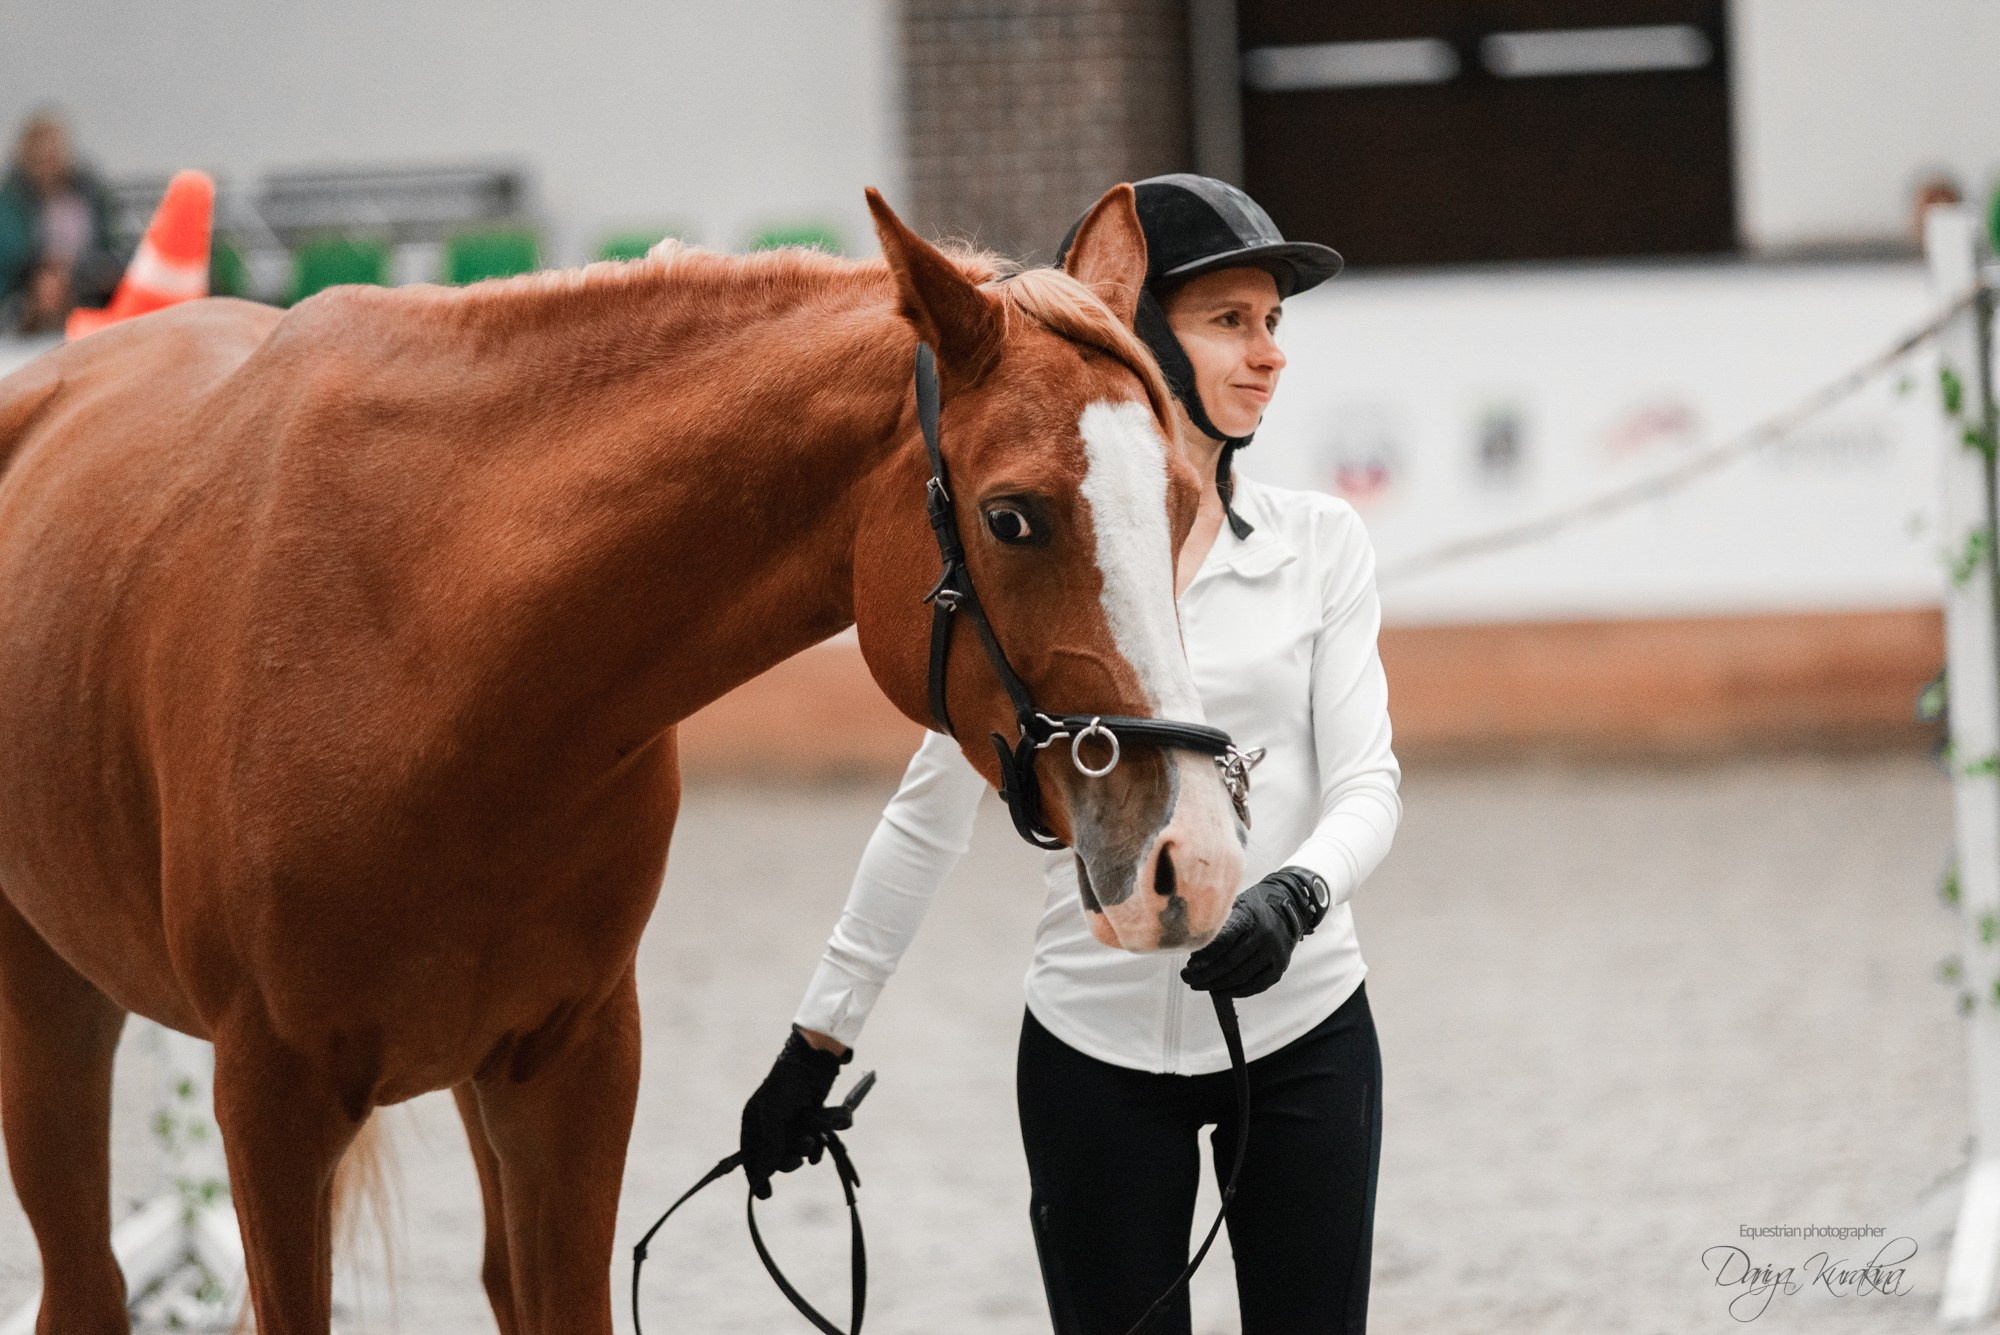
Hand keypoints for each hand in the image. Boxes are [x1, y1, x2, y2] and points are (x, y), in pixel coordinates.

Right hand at [739, 1026, 851, 1198]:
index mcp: (753, 1121)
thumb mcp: (774, 1114)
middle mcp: (770, 1124)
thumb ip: (770, 1144)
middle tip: (797, 1160)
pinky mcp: (811, 1122)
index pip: (750, 1157)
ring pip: (796, 1152)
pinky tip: (822, 1144)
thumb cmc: (789, 1085)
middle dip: (787, 1161)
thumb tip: (764, 1173)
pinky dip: (817, 1148)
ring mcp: (791, 1124)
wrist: (815, 1062)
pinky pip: (812, 1146)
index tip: (765, 1194)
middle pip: (775, 1158)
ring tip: (812, 1140)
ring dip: (805, 1151)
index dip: (756, 1176)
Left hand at [1180, 867, 1328, 998]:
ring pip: (1241, 977)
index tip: (1190, 965)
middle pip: (1230, 962)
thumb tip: (1191, 942)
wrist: (1286, 908)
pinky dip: (1236, 991)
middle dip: (1205, 974)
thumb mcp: (1235, 905)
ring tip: (1198, 985)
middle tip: (1187, 978)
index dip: (1205, 955)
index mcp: (1249, 917)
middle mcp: (1264, 936)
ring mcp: (1274, 953)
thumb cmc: (1252, 908)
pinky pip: (1256, 986)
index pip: (1224, 940)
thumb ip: (1217, 922)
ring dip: (1216, 985)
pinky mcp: (1279, 967)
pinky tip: (1220, 991)